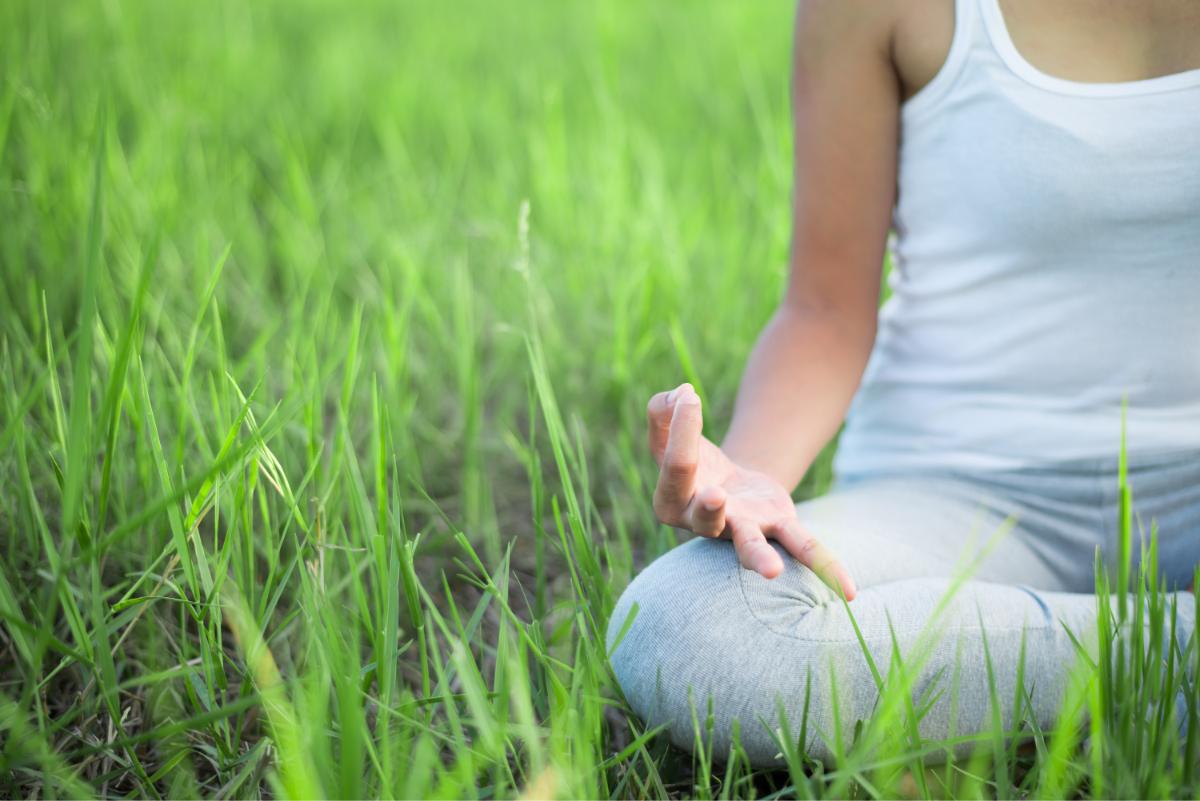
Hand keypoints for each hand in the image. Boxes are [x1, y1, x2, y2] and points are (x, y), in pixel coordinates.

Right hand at [647, 383, 856, 598]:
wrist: (728, 482)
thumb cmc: (693, 455)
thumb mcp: (669, 426)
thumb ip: (664, 409)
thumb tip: (681, 396)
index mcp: (671, 499)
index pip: (678, 464)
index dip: (684, 426)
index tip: (691, 396)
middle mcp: (704, 523)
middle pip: (705, 514)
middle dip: (709, 507)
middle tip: (716, 495)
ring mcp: (742, 529)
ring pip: (749, 545)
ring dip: (758, 557)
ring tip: (770, 571)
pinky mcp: (778, 525)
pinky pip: (803, 547)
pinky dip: (826, 566)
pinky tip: (849, 591)